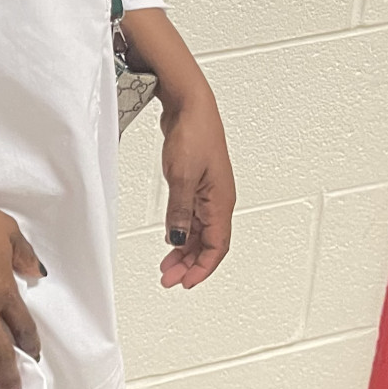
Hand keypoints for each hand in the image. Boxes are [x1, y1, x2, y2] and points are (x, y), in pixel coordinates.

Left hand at [157, 87, 234, 288]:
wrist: (190, 105)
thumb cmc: (194, 133)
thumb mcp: (182, 177)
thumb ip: (180, 212)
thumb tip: (178, 239)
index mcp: (221, 201)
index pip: (216, 247)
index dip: (201, 269)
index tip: (185, 283)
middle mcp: (217, 199)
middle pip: (208, 243)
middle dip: (190, 265)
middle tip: (169, 279)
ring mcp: (207, 191)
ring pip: (199, 231)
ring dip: (184, 250)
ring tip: (167, 265)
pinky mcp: (196, 182)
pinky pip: (192, 216)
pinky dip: (182, 231)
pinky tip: (171, 237)